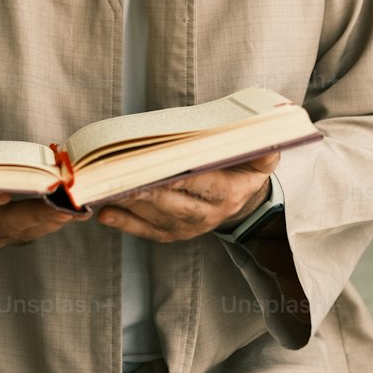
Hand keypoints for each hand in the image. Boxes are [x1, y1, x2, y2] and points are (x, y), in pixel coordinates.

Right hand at [0, 182, 89, 254]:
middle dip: (42, 214)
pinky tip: (85, 203)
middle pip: (15, 225)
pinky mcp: (12, 236)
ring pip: (34, 230)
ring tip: (86, 201)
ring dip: (60, 218)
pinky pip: (41, 229)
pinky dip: (62, 218)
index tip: (4, 190)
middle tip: (69, 202)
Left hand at [94, 151, 280, 244]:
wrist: (241, 199)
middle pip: (175, 204)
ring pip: (157, 217)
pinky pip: (146, 230)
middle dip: (149, 192)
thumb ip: (263, 148)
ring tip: (109, 189)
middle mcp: (208, 214)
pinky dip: (125, 222)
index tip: (161, 168)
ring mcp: (188, 227)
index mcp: (229, 193)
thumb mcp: (261, 156)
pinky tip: (106, 212)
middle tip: (124, 178)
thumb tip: (266, 138)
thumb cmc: (243, 168)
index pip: (204, 184)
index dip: (182, 178)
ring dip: (131, 204)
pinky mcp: (171, 233)